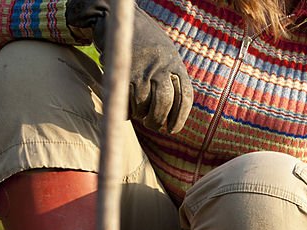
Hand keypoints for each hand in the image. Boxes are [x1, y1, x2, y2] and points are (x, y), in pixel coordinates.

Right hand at [67, 1, 193, 133]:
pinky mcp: (124, 72)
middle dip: (158, 120)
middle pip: (164, 104)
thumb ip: (172, 79)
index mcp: (176, 65)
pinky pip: (127, 99)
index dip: (180, 118)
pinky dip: (127, 110)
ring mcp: (142, 70)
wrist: (121, 22)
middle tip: (154, 126)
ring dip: (141, 116)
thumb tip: (173, 111)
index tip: (173, 129)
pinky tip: (128, 111)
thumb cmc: (147, 44)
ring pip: (144, 104)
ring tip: (140, 116)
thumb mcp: (167, 57)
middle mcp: (161, 68)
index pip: (185, 97)